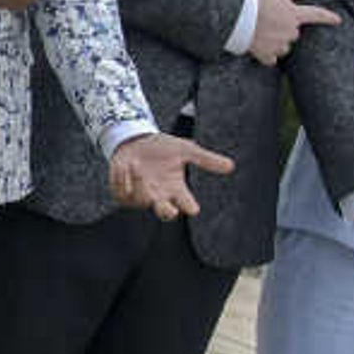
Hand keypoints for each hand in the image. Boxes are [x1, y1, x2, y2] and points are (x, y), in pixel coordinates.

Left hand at [107, 129, 234, 220]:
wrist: (135, 140)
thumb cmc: (162, 148)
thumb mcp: (185, 149)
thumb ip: (206, 159)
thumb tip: (231, 166)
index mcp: (176, 189)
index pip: (186, 202)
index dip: (189, 206)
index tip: (192, 208)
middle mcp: (160, 196)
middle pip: (165, 213)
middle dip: (167, 212)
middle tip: (170, 210)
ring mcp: (141, 196)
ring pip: (141, 201)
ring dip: (140, 184)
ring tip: (137, 165)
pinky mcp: (123, 193)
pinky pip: (122, 193)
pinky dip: (123, 179)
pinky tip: (125, 166)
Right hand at [244, 0, 342, 65]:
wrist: (236, 15)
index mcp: (294, 15)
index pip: (316, 15)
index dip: (328, 17)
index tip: (338, 20)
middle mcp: (290, 31)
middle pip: (293, 33)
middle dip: (285, 28)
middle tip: (269, 20)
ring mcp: (279, 44)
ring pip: (283, 46)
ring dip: (277, 42)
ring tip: (261, 32)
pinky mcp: (266, 54)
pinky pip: (271, 59)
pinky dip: (267, 55)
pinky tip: (259, 47)